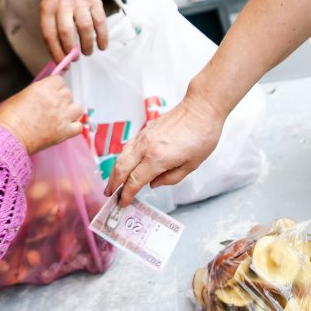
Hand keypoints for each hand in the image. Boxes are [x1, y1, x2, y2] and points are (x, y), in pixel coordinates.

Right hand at [0, 76, 82, 153]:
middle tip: (52, 107)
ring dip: (70, 111)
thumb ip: (36, 93)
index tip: (51, 92)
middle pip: (68, 93)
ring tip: (61, 117)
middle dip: (61, 99)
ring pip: (78, 108)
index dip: (54, 86)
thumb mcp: (19, 97)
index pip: (59, 80)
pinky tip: (65, 128)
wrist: (8, 138)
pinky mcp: (65, 132)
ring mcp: (62, 116)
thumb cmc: (8, 119)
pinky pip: (79, 126)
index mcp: (43, 89)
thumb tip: (43, 94)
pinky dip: (74, 127)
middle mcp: (55, 100)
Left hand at [40, 0, 107, 62]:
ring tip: (87, 52)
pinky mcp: (94, 0)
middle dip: (71, 50)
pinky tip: (102, 45)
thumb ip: (52, 30)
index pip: (49, 34)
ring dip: (87, 44)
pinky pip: (100, 21)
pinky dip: (102, 36)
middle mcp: (62, 4)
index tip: (62, 63)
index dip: (56, 52)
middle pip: (66, 31)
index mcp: (47, 8)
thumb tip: (60, 57)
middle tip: (75, 58)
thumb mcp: (48, 9)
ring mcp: (79, 1)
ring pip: (84, 27)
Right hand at [104, 91, 224, 205]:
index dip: (127, 194)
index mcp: (157, 158)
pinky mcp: (145, 131)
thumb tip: (153, 184)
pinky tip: (122, 164)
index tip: (123, 203)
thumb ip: (171, 178)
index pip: (135, 181)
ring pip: (121, 157)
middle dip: (113, 184)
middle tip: (109, 195)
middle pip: (121, 169)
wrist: (200, 108)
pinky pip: (127, 148)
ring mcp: (143, 137)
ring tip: (112, 182)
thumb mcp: (192, 165)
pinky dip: (121, 159)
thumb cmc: (202, 135)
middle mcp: (145, 147)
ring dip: (114, 171)